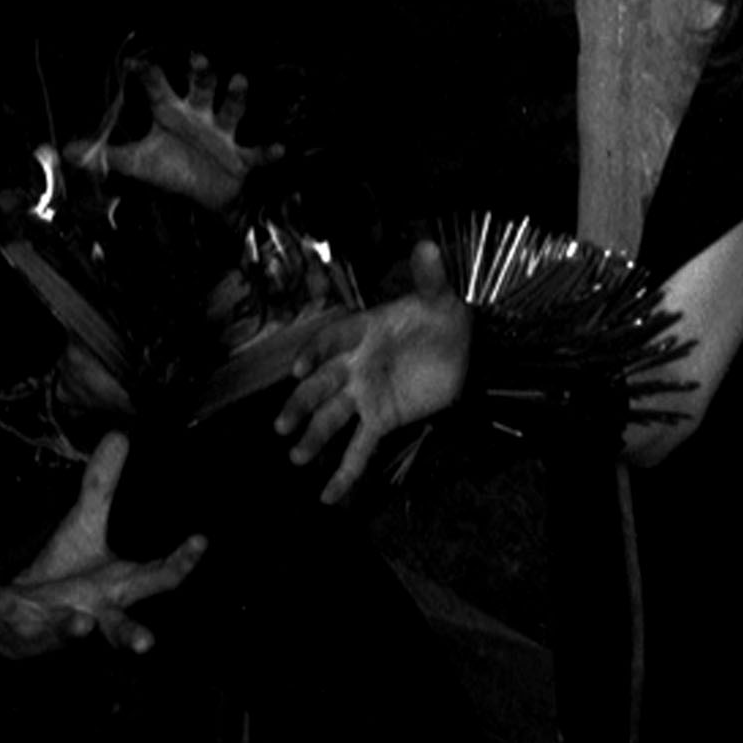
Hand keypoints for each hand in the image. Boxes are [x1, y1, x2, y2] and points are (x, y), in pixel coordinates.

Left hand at [0, 430, 205, 657]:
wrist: (18, 619)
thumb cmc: (66, 572)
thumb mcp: (85, 524)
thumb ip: (102, 485)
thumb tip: (121, 433)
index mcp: (118, 588)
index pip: (159, 578)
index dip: (182, 560)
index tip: (200, 539)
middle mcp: (94, 612)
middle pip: (119, 628)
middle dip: (132, 636)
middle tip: (145, 644)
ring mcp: (55, 623)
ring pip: (67, 631)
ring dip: (72, 629)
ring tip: (78, 623)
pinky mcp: (17, 621)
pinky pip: (2, 607)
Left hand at [64, 55, 282, 210]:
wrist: (206, 197)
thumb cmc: (172, 170)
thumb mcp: (137, 162)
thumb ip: (106, 155)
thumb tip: (67, 151)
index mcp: (172, 112)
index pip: (158, 87)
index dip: (147, 74)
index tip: (134, 63)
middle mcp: (199, 115)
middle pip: (200, 87)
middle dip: (201, 73)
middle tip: (198, 58)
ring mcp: (223, 133)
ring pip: (231, 109)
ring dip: (236, 95)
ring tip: (239, 81)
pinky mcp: (241, 157)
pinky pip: (257, 153)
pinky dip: (269, 152)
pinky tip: (279, 149)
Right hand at [273, 241, 468, 504]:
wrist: (460, 347)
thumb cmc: (440, 318)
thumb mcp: (439, 297)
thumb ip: (428, 278)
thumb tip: (427, 245)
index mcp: (364, 332)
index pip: (333, 340)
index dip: (315, 352)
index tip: (300, 368)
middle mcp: (356, 365)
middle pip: (322, 386)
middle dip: (301, 405)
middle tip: (282, 425)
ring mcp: (365, 395)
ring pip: (332, 417)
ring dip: (312, 437)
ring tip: (295, 457)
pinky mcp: (381, 419)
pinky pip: (360, 448)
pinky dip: (345, 473)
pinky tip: (329, 497)